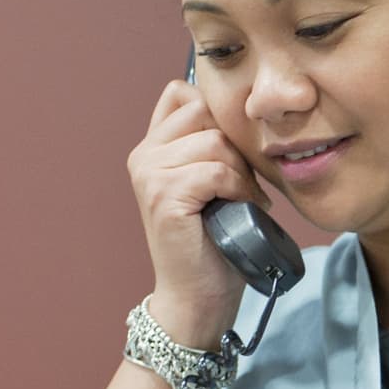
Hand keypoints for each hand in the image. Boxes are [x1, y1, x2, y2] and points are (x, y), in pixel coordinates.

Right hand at [127, 79, 268, 344]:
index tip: (234, 155)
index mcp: (151, 147)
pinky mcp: (163, 196)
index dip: (218, 115)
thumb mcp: (211, 182)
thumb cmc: (213, 241)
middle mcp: (143, 156)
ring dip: (240, 171)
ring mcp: (149, 175)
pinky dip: (238, 189)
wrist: (196, 295)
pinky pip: (215, 171)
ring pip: (214, 142)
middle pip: (204, 113)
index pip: (184, 94)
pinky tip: (242, 207)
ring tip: (245, 198)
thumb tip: (245, 110)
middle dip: (234, 144)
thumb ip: (211, 146)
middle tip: (244, 180)